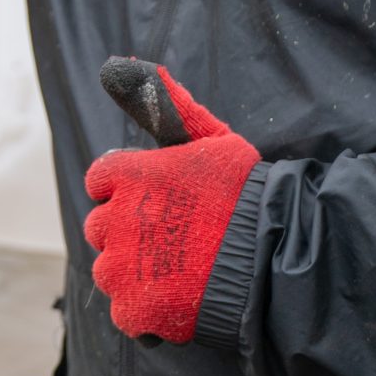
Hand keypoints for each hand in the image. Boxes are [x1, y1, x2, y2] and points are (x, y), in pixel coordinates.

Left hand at [83, 58, 261, 342]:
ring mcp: (122, 267)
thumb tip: (125, 64)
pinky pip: (124, 311)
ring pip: (108, 271)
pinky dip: (146, 312)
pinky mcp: (135, 308)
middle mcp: (116, 219)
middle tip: (173, 240)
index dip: (125, 192)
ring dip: (134, 273)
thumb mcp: (213, 140)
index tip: (155, 203)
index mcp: (129, 175)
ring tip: (179, 272)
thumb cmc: (248, 196)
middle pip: (100, 227)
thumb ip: (171, 106)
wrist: (275, 256)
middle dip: (128, 233)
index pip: (100, 181)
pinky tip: (179, 302)